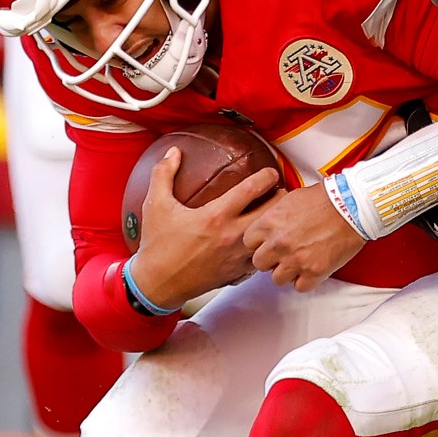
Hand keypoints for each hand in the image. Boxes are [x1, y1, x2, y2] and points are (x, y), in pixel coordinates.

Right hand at [127, 148, 279, 309]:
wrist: (157, 284)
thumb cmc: (157, 245)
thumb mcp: (155, 205)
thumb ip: (163, 174)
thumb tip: (173, 152)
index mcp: (215, 216)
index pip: (251, 190)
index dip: (266, 177)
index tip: (271, 172)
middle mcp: (231, 235)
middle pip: (271, 213)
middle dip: (280, 199)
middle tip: (281, 191)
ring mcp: (237, 256)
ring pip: (270, 236)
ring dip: (275, 224)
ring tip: (277, 215)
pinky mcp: (238, 272)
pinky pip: (261, 257)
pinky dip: (266, 246)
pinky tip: (263, 240)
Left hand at [246, 183, 367, 291]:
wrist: (352, 206)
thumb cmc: (325, 199)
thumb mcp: (290, 199)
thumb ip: (274, 215)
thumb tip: (267, 225)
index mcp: (270, 223)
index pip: (248, 243)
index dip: (259, 243)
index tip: (268, 243)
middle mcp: (278, 243)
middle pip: (259, 263)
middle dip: (270, 260)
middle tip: (284, 254)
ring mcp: (295, 259)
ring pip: (277, 279)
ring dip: (288, 272)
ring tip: (300, 262)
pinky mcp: (314, 272)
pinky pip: (300, 287)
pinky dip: (306, 280)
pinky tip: (312, 269)